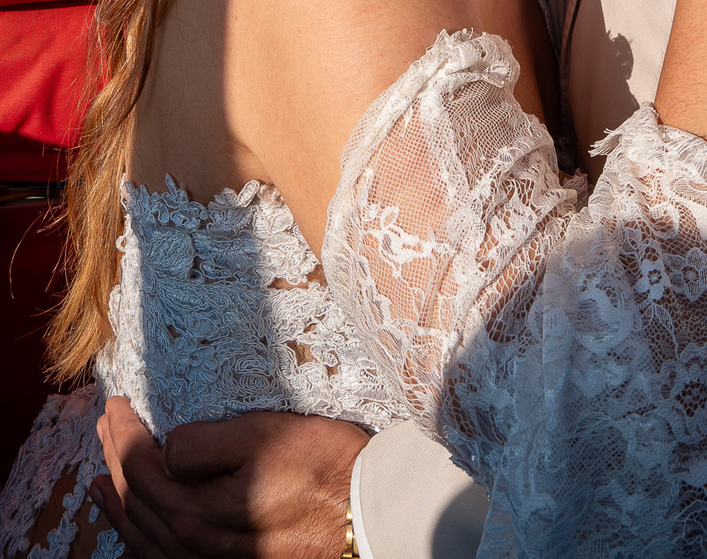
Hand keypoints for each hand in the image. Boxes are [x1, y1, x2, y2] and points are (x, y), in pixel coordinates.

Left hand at [92, 398, 368, 558]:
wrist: (367, 513)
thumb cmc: (323, 466)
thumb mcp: (262, 435)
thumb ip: (204, 444)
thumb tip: (167, 448)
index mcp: (198, 512)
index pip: (141, 469)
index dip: (123, 433)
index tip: (115, 401)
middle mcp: (196, 546)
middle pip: (138, 503)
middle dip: (114, 462)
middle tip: (103, 426)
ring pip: (146, 538)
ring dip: (119, 507)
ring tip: (100, 485)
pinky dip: (142, 544)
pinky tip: (138, 535)